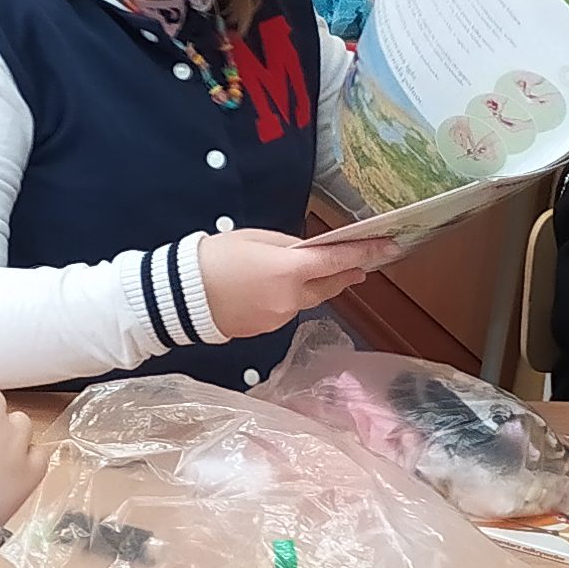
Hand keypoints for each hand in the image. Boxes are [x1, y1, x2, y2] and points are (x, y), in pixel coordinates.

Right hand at [200, 228, 397, 340]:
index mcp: (290, 270)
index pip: (338, 260)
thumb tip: (306, 253)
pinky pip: (287, 309)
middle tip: (362, 264)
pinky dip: (290, 298)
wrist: (179, 297)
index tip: (389, 247)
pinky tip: (275, 287)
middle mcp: (291, 298)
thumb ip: (287, 246)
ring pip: (308, 299)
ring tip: (313, 271)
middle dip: (347, 273)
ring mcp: (280, 317)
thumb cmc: (214, 258)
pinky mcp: (267, 329)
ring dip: (315, 285)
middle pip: (330, 285)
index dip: (366, 253)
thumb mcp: (254, 238)